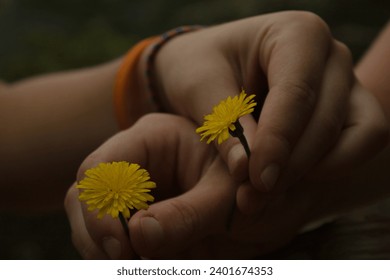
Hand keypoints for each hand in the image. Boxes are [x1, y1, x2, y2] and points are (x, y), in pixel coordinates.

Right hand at [64, 113, 317, 258]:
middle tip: (127, 262)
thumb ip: (187, 215)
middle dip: (99, 233)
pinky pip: (111, 238)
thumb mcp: (227, 198)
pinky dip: (120, 257)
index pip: (103, 167)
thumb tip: (137, 235)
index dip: (101, 209)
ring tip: (139, 265)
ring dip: (105, 250)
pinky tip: (143, 263)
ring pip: (91, 219)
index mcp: (155, 137)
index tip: (122, 247)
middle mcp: (136, 160)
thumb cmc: (253, 186)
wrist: (268, 204)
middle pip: (86, 194)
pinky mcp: (138, 215)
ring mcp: (134, 189)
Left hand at [152, 11, 387, 194]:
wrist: (210, 68)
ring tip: (264, 193)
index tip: (256, 178)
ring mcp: (343, 84)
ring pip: (357, 135)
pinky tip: (284, 181)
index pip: (297, 91)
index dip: (279, 139)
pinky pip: (358, 145)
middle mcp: (330, 56)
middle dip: (292, 165)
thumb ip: (224, 122)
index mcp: (297, 34)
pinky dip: (327, 169)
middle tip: (252, 197)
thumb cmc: (202, 66)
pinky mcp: (345, 112)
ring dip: (312, 171)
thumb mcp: (199, 85)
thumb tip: (245, 169)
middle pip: (327, 118)